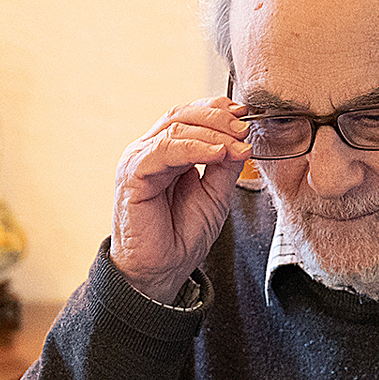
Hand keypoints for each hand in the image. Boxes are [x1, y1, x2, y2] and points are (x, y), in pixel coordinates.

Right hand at [110, 97, 250, 302]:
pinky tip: (217, 154)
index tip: (246, 116)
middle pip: (182, 115)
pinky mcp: (132, 174)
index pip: (189, 116)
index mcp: (167, 152)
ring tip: (237, 145)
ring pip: (175, 128)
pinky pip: (164, 150)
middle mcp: (150, 151)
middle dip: (218, 118)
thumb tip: (241, 139)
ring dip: (212, 132)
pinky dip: (193, 148)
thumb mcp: (216, 195)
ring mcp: (138, 160)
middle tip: (244, 130)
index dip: (217, 110)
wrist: (161, 270)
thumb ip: (225, 166)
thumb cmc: (182, 235)